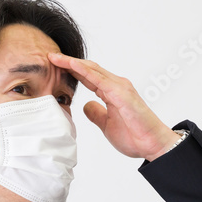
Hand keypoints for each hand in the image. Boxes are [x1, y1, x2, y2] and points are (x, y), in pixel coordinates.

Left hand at [47, 53, 178, 160]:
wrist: (153, 144)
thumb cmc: (134, 135)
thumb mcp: (106, 125)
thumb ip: (96, 113)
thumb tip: (86, 105)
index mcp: (111, 91)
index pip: (87, 76)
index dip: (70, 70)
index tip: (53, 66)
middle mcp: (115, 85)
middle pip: (87, 68)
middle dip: (67, 62)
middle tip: (49, 56)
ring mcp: (119, 87)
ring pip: (92, 69)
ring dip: (72, 62)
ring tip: (54, 57)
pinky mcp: (121, 94)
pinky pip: (99, 79)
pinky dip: (85, 71)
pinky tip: (72, 65)